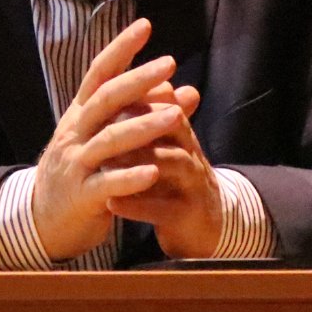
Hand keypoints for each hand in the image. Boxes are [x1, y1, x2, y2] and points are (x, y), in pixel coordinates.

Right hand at [29, 18, 194, 260]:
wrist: (45, 218)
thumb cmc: (84, 171)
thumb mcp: (110, 138)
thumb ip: (145, 114)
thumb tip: (189, 91)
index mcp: (81, 115)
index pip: (99, 73)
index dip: (120, 49)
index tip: (145, 25)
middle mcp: (75, 133)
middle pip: (104, 100)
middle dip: (137, 80)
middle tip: (168, 63)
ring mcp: (75, 164)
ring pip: (109, 140)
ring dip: (144, 126)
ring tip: (177, 116)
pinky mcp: (81, 196)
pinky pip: (107, 184)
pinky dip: (130, 178)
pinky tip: (153, 172)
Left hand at [106, 79, 222, 258]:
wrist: (207, 227)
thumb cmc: (176, 182)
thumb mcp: (166, 149)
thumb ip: (150, 119)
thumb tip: (133, 84)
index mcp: (182, 135)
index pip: (165, 104)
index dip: (139, 96)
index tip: (104, 92)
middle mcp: (191, 153)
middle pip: (171, 127)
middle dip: (140, 121)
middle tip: (104, 121)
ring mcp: (193, 184)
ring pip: (170, 164)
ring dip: (137, 160)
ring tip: (105, 162)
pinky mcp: (188, 216)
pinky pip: (163, 210)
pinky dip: (137, 206)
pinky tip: (112, 203)